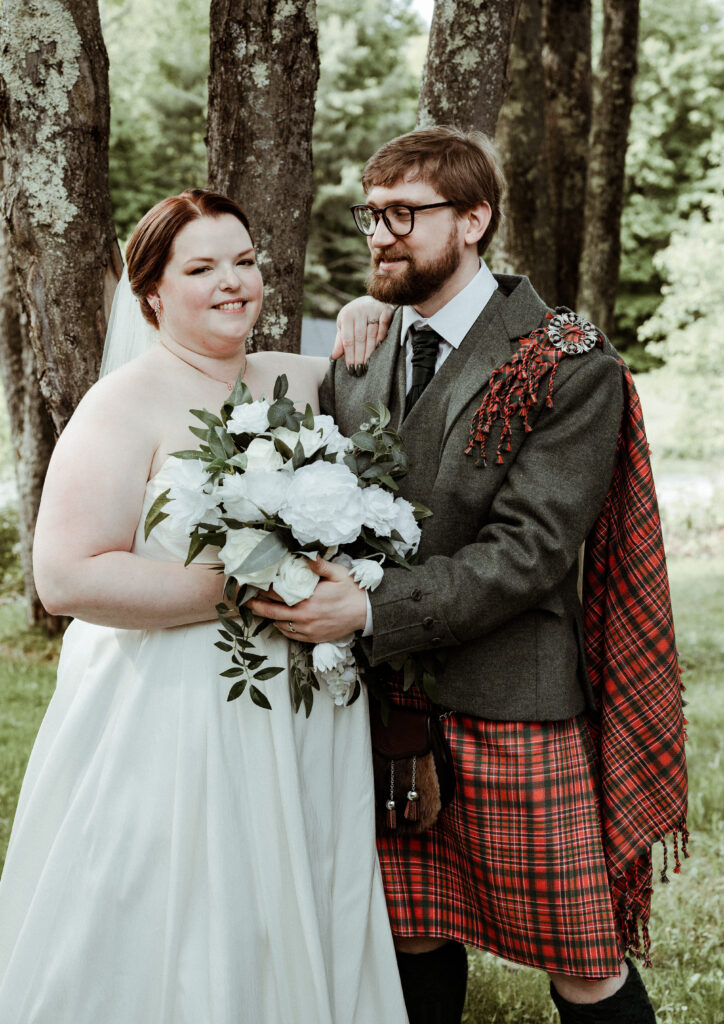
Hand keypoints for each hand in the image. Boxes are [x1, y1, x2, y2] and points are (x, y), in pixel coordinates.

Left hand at [247, 556, 366, 642]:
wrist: (366, 613)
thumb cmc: (352, 591)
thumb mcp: (338, 573)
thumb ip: (320, 565)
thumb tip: (306, 554)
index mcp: (308, 600)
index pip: (278, 594)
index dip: (263, 590)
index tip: (253, 585)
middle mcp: (305, 617)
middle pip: (272, 613)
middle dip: (257, 607)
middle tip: (246, 601)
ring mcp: (308, 630)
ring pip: (280, 625)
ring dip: (270, 617)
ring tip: (261, 609)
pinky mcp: (313, 638)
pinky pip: (291, 635)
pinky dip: (282, 627)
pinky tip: (279, 621)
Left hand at [330, 296, 393, 373]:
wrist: (371, 299)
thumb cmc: (355, 317)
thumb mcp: (344, 326)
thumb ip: (340, 341)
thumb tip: (334, 357)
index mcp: (347, 315)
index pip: (348, 339)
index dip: (349, 355)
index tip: (351, 369)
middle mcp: (359, 311)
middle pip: (360, 338)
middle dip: (359, 356)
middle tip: (360, 370)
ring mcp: (373, 309)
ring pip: (372, 334)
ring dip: (370, 350)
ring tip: (369, 364)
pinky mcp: (386, 309)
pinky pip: (384, 324)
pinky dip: (382, 336)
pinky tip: (380, 347)